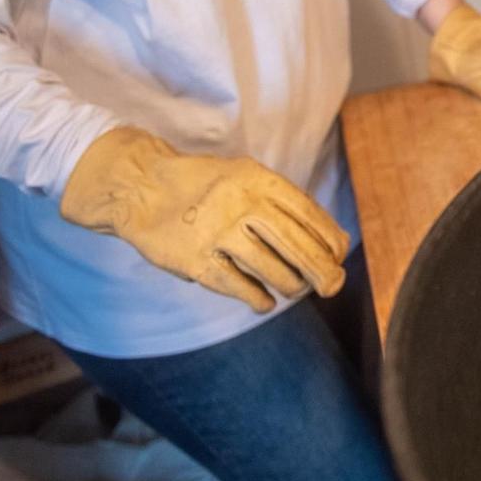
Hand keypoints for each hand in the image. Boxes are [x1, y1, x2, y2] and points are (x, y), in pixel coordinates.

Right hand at [59, 127, 348, 312]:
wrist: (142, 187)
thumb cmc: (207, 188)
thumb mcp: (248, 178)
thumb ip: (287, 206)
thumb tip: (337, 244)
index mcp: (259, 180)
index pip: (310, 216)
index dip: (331, 242)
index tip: (339, 258)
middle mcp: (241, 203)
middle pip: (297, 246)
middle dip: (323, 272)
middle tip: (332, 287)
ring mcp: (216, 232)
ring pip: (272, 271)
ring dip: (290, 286)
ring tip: (292, 289)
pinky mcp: (194, 261)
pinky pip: (239, 287)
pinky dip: (258, 299)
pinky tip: (264, 301)